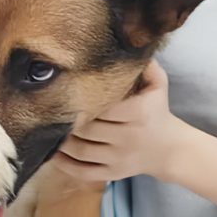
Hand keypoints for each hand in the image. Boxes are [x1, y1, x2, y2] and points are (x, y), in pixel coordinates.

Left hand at [54, 60, 187, 182]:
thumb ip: (144, 65)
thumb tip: (124, 42)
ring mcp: (119, 159)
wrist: (170, 149)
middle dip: (66, 120)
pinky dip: (63, 164)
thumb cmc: (156, 111)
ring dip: (59, 141)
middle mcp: (128, 138)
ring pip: (80, 151)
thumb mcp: (157, 85)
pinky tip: (51, 153)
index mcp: (138, 114)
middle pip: (86, 129)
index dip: (81, 101)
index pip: (102, 107)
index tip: (63, 93)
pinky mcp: (112, 174)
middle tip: (46, 111)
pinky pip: (82, 171)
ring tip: (45, 129)